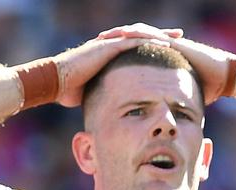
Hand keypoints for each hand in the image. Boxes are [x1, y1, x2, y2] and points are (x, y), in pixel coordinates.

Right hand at [52, 25, 181, 106]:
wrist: (55, 82)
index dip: (154, 48)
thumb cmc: (71, 90)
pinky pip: (131, 41)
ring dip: (158, 35)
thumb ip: (107, 94)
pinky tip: (162, 42)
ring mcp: (108, 44)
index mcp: (111, 56)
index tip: (171, 50)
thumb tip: (114, 109)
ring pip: (139, 36)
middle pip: (142, 38)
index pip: (137, 49)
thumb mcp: (96, 92)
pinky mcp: (106, 47)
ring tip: (176, 36)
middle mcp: (111, 46)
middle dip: (161, 36)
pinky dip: (147, 41)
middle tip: (180, 35)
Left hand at [98, 26, 235, 102]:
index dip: (115, 55)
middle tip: (93, 44)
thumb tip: (160, 122)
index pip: (132, 53)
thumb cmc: (208, 89)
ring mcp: (167, 43)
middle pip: (130, 40)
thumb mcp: (180, 97)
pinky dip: (136, 33)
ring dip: (119, 34)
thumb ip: (169, 104)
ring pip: (137, 33)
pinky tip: (123, 35)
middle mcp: (161, 48)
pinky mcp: (173, 42)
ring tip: (103, 37)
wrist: (224, 77)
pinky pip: (151, 34)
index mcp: (159, 60)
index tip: (98, 60)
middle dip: (112, 41)